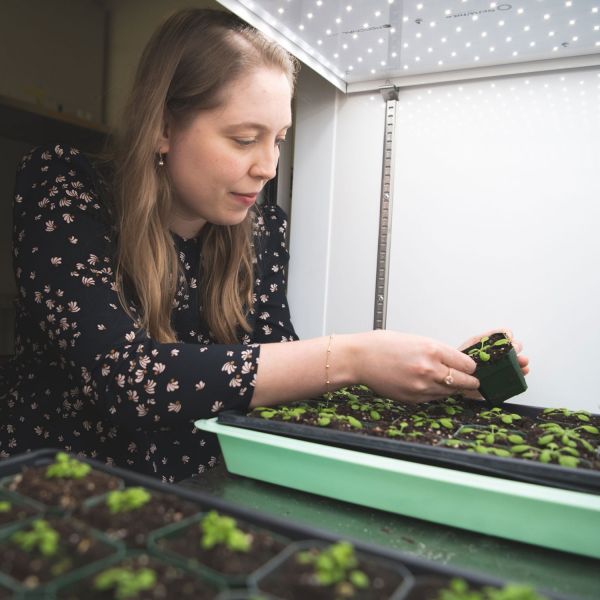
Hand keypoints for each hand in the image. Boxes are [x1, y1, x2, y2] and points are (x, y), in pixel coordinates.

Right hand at [352, 330, 478, 403]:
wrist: (360, 359)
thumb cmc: (383, 346)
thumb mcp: (416, 340)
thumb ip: (437, 352)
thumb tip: (455, 362)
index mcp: (432, 350)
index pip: (467, 364)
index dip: (470, 366)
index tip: (470, 367)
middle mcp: (430, 370)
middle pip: (464, 382)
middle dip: (469, 382)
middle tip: (473, 381)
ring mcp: (422, 387)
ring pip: (450, 392)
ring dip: (453, 388)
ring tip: (449, 382)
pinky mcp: (413, 399)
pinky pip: (434, 399)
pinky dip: (436, 393)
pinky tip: (430, 386)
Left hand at [458, 328, 529, 399]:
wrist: (454, 380)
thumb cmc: (459, 361)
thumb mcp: (468, 347)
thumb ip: (479, 341)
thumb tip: (488, 341)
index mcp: (487, 344)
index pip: (501, 335)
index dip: (507, 335)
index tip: (508, 337)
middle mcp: (496, 354)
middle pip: (511, 347)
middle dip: (516, 348)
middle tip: (515, 350)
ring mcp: (499, 367)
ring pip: (515, 362)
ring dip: (521, 361)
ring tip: (523, 362)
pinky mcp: (500, 380)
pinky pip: (513, 377)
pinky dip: (520, 374)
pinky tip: (523, 371)